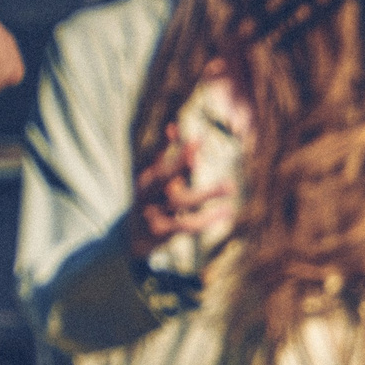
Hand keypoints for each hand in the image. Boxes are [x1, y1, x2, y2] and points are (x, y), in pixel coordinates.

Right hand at [120, 125, 236, 259]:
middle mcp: (148, 194)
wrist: (133, 237)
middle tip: (201, 156)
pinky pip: (188, 225)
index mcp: (148, 178)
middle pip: (164, 177)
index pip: (162, 161)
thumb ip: (166, 156)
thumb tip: (173, 126)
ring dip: (207, 193)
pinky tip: (226, 211)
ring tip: (231, 186)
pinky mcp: (162, 232)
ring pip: (182, 201)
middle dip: (181, 165)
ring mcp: (154, 213)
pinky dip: (207, 218)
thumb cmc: (152, 201)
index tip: (196, 139)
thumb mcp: (156, 179)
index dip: (176, 149)